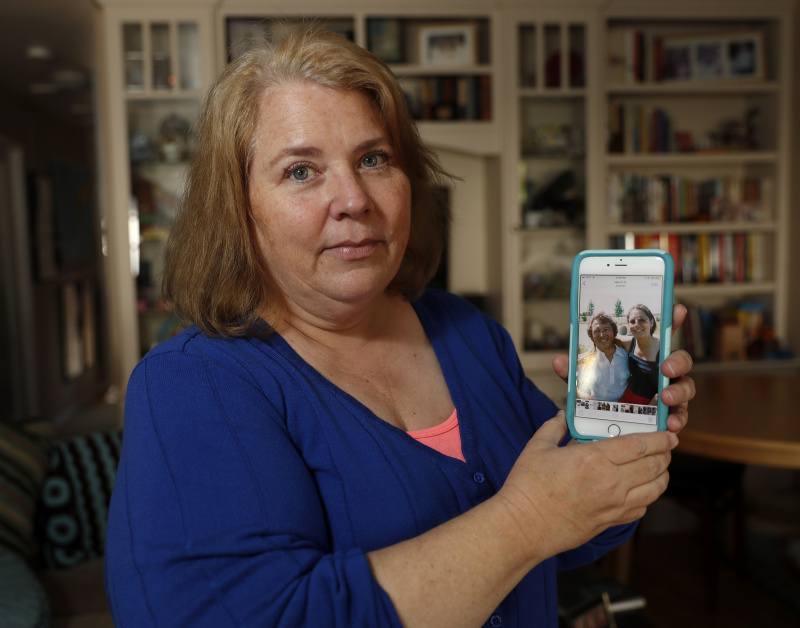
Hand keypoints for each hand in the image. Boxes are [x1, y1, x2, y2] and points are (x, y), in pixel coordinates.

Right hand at [498, 411, 676, 560]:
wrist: (523, 526)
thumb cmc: (527, 488)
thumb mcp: (538, 448)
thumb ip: (554, 428)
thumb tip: (563, 416)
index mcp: (594, 459)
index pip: (639, 445)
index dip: (658, 438)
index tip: (667, 434)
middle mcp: (610, 482)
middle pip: (653, 466)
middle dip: (664, 454)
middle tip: (666, 447)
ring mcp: (612, 505)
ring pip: (653, 489)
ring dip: (662, 476)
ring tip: (660, 468)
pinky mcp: (609, 522)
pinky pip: (640, 509)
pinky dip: (648, 497)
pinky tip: (642, 491)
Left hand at [551, 304, 695, 433]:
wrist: (606, 428)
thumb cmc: (602, 397)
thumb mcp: (587, 381)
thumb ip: (577, 371)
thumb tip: (559, 360)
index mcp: (642, 356)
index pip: (660, 334)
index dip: (671, 319)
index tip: (677, 309)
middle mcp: (659, 372)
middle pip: (679, 359)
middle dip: (678, 360)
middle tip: (667, 367)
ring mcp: (667, 392)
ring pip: (685, 386)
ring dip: (679, 391)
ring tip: (666, 398)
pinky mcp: (669, 414)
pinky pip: (680, 414)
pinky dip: (678, 418)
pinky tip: (671, 423)